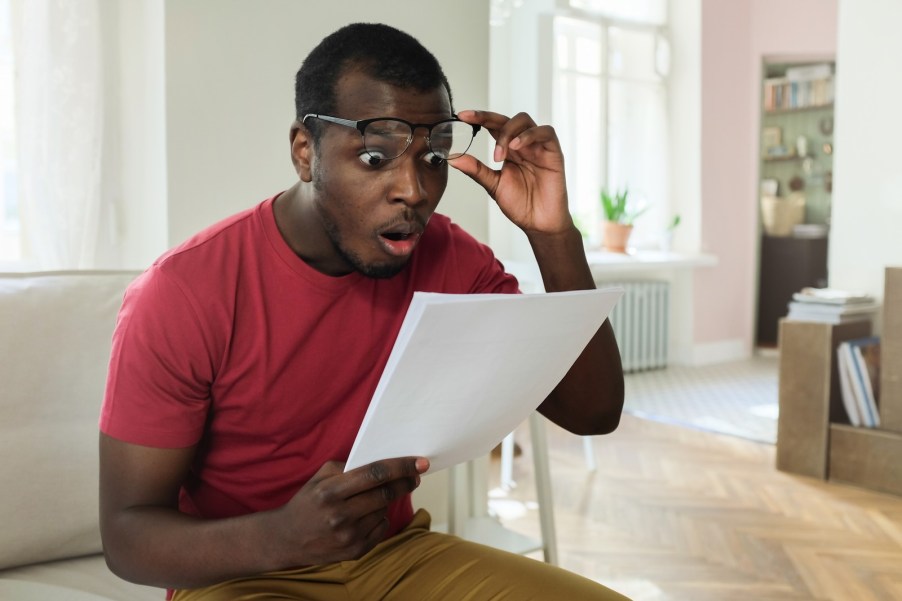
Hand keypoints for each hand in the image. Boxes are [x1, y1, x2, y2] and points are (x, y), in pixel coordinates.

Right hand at [269, 456, 428, 566]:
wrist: (287, 539)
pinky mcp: (354, 552)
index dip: (401, 467)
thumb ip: (348, 466)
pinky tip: (366, 515)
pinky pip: (381, 528)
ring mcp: (348, 536)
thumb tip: (382, 462)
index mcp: (330, 492)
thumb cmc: (308, 502)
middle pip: (386, 494)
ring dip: (386, 500)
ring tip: (375, 497)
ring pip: (384, 510)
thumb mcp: (320, 477)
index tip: (420, 462)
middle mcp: (340, 515)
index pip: (375, 474)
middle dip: (405, 482)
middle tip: (415, 475)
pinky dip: (379, 518)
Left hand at [450, 110, 571, 235]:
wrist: (539, 223)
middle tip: (472, 121)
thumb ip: (476, 169)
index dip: (479, 118)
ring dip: (508, 132)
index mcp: (508, 150)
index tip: (461, 115)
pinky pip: (545, 132)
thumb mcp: (493, 185)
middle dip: (488, 118)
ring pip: (525, 121)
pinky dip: (529, 135)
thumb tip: (453, 158)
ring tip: (499, 154)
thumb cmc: (520, 204)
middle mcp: (523, 144)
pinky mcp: (554, 152)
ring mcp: (539, 146)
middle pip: (507, 118)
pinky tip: (516, 147)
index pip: (493, 126)